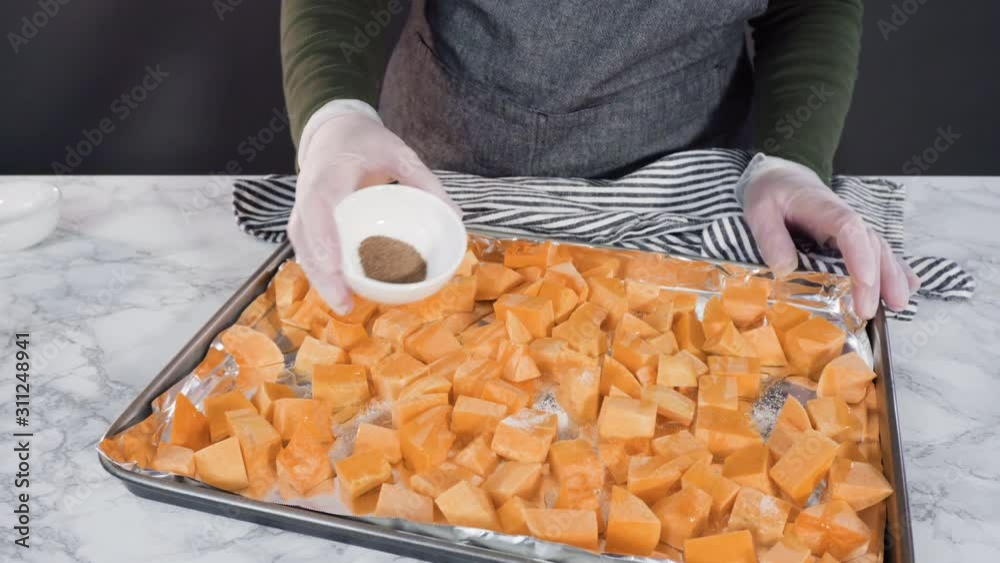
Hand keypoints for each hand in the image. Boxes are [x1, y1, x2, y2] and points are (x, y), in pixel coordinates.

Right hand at [288, 109, 459, 314]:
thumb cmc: (364, 142)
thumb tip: (456, 215)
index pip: (319, 205)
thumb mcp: (397, 151)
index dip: (324, 235)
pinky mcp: (305, 222)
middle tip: (344, 301)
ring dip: (321, 280)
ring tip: (345, 307)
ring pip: (303, 249)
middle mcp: (307, 193)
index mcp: (329, 172)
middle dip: (323, 272)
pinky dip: (322, 274)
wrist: (332, 132)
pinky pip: (308, 251)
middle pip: (306, 236)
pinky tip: (341, 295)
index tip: (335, 263)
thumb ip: (423, 180)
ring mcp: (302, 209)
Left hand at [740, 155, 918, 318]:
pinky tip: (908, 288)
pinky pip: (877, 252)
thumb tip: (785, 269)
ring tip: (898, 305)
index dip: (860, 256)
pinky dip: (895, 269)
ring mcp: (852, 228)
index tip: (865, 283)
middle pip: (870, 245)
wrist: (781, 177)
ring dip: (892, 277)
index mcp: (823, 208)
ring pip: (880, 250)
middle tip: (871, 312)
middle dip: (878, 279)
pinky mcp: (852, 238)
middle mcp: (845, 218)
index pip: (849, 230)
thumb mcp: (759, 210)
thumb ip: (770, 237)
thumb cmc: (771, 193)